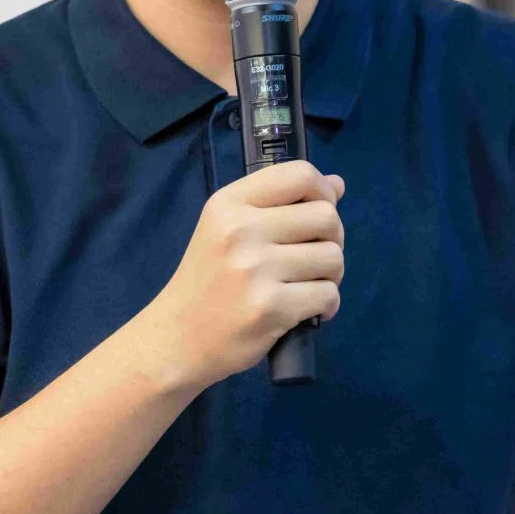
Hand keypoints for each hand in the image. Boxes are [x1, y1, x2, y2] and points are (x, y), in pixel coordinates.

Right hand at [143, 159, 343, 388]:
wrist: (177, 339)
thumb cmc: (207, 281)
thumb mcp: (226, 229)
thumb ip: (279, 203)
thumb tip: (338, 184)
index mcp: (229, 204)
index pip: (300, 175)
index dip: (324, 192)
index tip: (320, 215)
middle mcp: (240, 230)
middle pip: (326, 216)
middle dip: (333, 239)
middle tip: (314, 259)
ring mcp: (255, 269)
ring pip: (332, 257)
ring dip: (331, 275)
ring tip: (308, 286)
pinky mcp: (270, 307)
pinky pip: (327, 294)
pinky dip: (327, 304)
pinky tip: (308, 310)